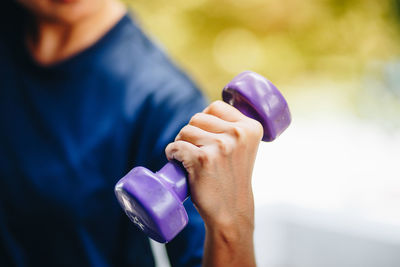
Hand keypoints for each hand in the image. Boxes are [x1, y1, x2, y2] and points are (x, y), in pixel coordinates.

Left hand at [165, 100, 261, 265]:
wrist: (231, 212)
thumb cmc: (232, 178)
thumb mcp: (243, 148)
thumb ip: (233, 128)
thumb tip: (208, 112)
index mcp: (251, 128)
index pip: (216, 107)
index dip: (205, 122)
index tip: (207, 139)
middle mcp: (238, 134)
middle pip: (197, 118)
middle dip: (192, 134)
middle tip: (198, 152)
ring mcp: (220, 146)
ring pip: (184, 130)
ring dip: (181, 144)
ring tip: (190, 160)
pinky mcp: (202, 158)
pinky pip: (175, 146)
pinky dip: (172, 154)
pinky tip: (178, 163)